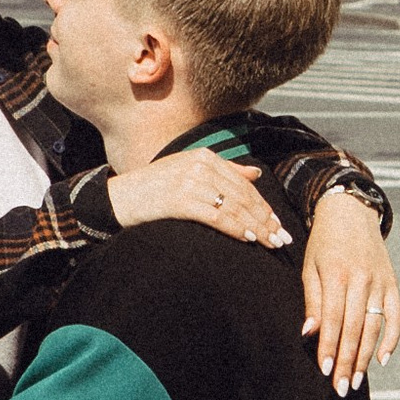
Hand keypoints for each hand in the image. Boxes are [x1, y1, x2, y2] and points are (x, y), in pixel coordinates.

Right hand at [106, 151, 291, 248]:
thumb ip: (224, 171)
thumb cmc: (152, 189)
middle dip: (265, 219)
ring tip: (270, 243)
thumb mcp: (188, 171)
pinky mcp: (182, 199)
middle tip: (281, 238)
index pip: (243, 184)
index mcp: (204, 156)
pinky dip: (236, 229)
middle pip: (243, 196)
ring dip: (256, 227)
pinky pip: (218, 217)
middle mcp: (200, 165)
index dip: (263, 205)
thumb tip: (255, 174)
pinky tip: (249, 239)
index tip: (276, 223)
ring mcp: (191, 181)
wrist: (118, 198)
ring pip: (234, 207)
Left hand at [300, 189, 399, 394]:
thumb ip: (313, 301)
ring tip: (356, 381)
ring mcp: (380, 283)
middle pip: (354, 328)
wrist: (352, 212)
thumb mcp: (310, 267)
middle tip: (341, 387)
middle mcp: (361, 280)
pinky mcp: (392, 284)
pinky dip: (392, 338)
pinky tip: (382, 359)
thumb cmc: (324, 243)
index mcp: (337, 276)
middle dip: (347, 360)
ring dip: (365, 357)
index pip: (333, 319)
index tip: (325, 370)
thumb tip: (309, 334)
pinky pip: (396, 316)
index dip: (329, 346)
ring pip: (374, 327)